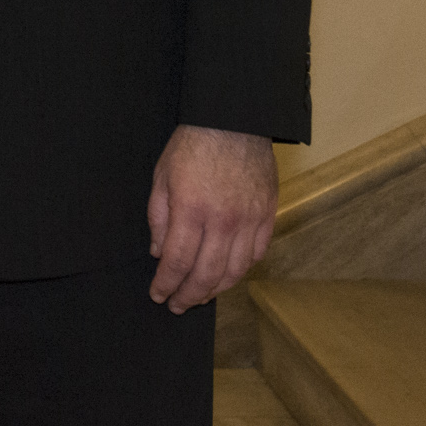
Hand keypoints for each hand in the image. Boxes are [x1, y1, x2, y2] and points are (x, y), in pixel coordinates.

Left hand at [145, 124, 276, 312]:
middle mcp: (223, 221)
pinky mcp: (267, 214)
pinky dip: (242, 270)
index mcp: (191, 210)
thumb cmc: (193, 145)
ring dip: (216, 289)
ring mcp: (249, 220)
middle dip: (189, 296)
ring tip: (201, 295)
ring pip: (235, 271)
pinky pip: (257, 254)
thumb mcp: (162, 176)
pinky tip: (228, 274)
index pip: (177, 262)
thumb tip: (159, 252)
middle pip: (207, 274)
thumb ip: (159, 217)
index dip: (166, 284)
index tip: (158, 295)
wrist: (234, 119)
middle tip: (178, 305)